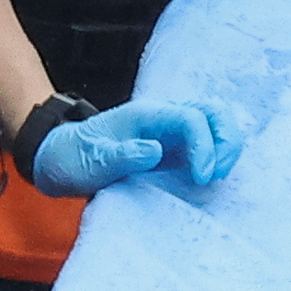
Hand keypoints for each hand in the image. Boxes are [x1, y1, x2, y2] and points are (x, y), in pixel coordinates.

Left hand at [28, 101, 237, 198]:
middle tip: (215, 175)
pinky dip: (221, 155)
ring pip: (217, 123)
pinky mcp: (178, 149)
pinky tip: (213, 176)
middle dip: (226, 141)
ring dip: (227, 147)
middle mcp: (165, 117)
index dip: (204, 145)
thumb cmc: (73, 159)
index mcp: (146, 115)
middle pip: (214, 111)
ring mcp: (173, 132)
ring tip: (216, 176)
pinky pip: (211, 142)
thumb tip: (154, 150)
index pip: (191, 118)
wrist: (63, 159)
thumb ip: (120, 155)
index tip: (201, 178)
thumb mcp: (89, 161)